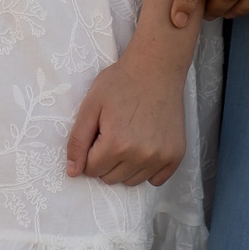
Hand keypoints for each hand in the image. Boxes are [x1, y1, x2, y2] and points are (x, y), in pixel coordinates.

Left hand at [64, 44, 188, 186]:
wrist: (157, 68)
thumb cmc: (120, 83)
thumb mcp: (91, 105)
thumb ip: (78, 141)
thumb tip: (73, 172)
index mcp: (116, 144)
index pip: (91, 170)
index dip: (89, 152)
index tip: (98, 133)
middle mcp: (140, 156)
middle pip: (110, 178)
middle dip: (105, 161)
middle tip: (112, 133)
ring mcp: (160, 157)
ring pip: (132, 181)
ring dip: (125, 166)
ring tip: (129, 138)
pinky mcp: (175, 155)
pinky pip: (156, 180)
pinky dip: (148, 169)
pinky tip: (145, 147)